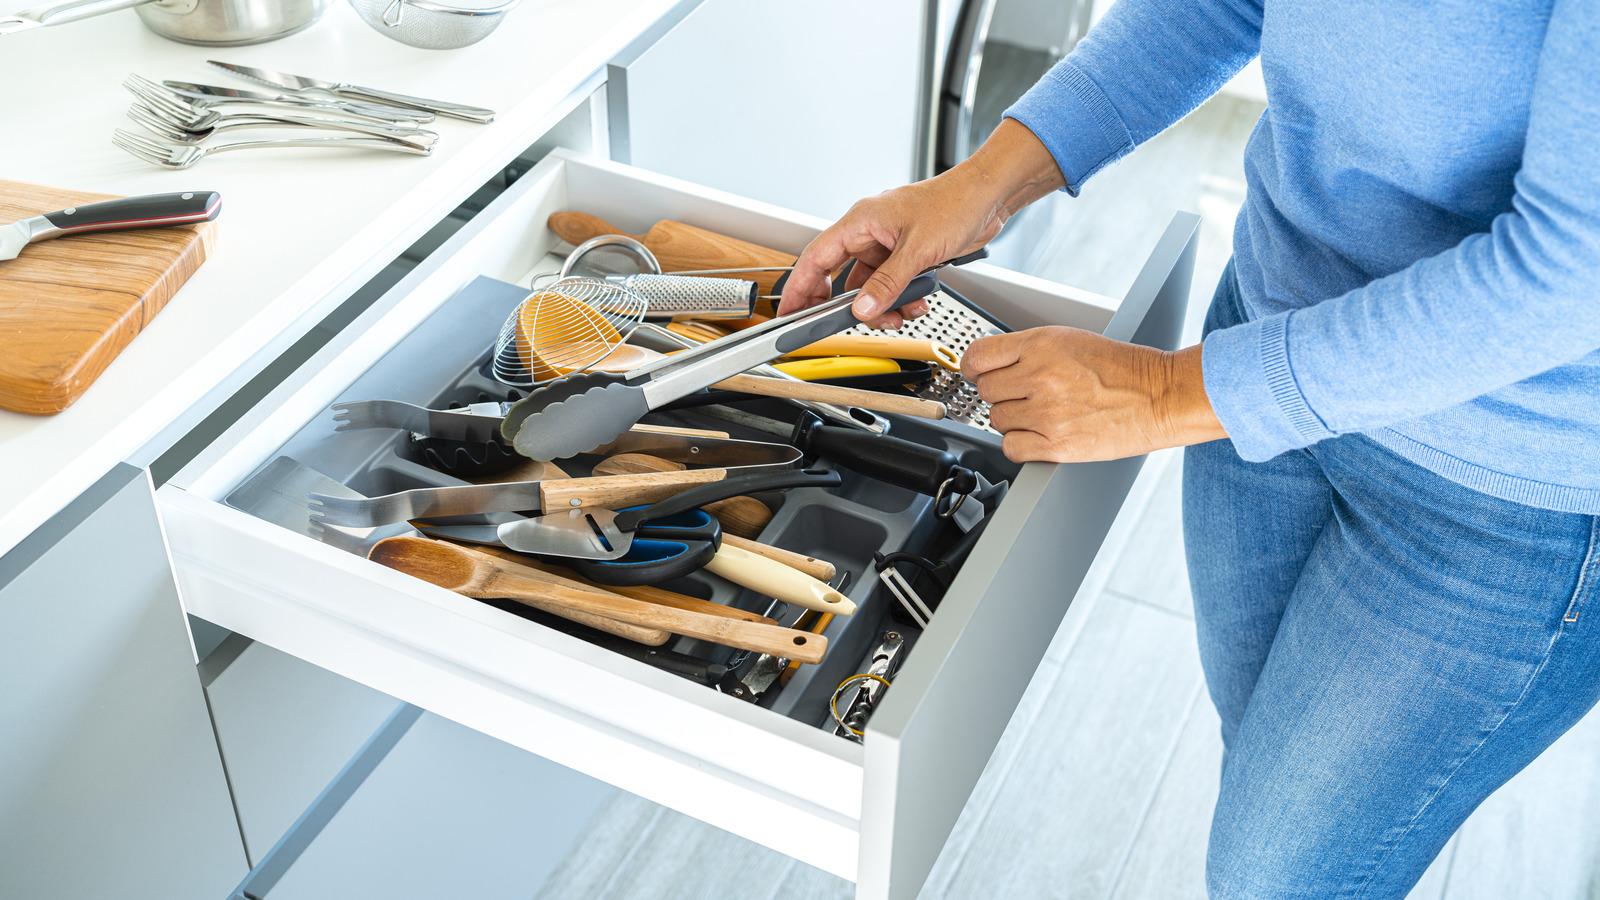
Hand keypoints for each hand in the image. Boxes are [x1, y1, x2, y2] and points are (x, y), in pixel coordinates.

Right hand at [780, 120, 1065, 328]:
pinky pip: (891, 284)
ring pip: (868, 286)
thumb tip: (862, 308)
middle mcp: (869, 232)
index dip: (799, 287)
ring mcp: (887, 244)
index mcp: (861, 221)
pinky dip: (900, 299)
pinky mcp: (905, 254)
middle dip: (846, 304)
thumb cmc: (955, 202)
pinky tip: (916, 302)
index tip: (789, 312)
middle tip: (848, 324)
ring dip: (882, 305)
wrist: (989, 196)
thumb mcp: (918, 250)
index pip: (816, 258)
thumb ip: (887, 283)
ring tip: (901, 313)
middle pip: (839, 277)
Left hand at [963, 327, 1227, 462]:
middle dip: (1002, 392)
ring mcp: (1047, 412)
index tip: (978, 373)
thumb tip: (990, 364)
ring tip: (1044, 412)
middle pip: (985, 390)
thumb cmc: (1123, 369)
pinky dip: (1021, 444)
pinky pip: (1011, 447)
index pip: (978, 357)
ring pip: (997, 419)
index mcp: (1041, 344)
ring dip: (1014, 418)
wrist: (1160, 397)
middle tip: (1026, 393)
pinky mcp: (1057, 445)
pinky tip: (1040, 434)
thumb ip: (1027, 349)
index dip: (974, 367)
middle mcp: (1040, 376)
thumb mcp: (1070, 340)